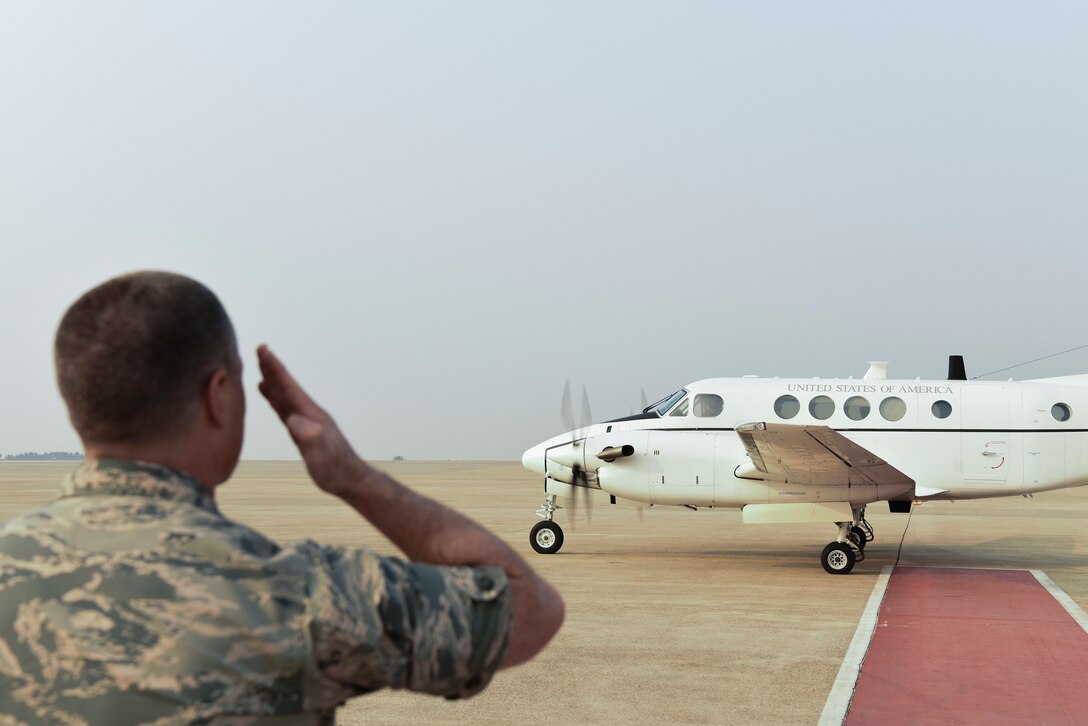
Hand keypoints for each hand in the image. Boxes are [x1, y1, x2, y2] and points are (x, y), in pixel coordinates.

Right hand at [257, 344, 365, 495]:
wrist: (350, 480)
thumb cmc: (336, 470)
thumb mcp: (320, 455)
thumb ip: (309, 437)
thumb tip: (293, 420)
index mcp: (311, 415)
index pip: (290, 387)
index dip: (276, 368)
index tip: (263, 349)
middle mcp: (309, 414)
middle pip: (287, 387)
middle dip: (273, 369)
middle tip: (259, 349)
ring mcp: (307, 422)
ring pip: (286, 397)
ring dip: (274, 383)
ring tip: (260, 371)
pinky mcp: (304, 431)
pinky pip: (286, 410)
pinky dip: (276, 400)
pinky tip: (271, 397)